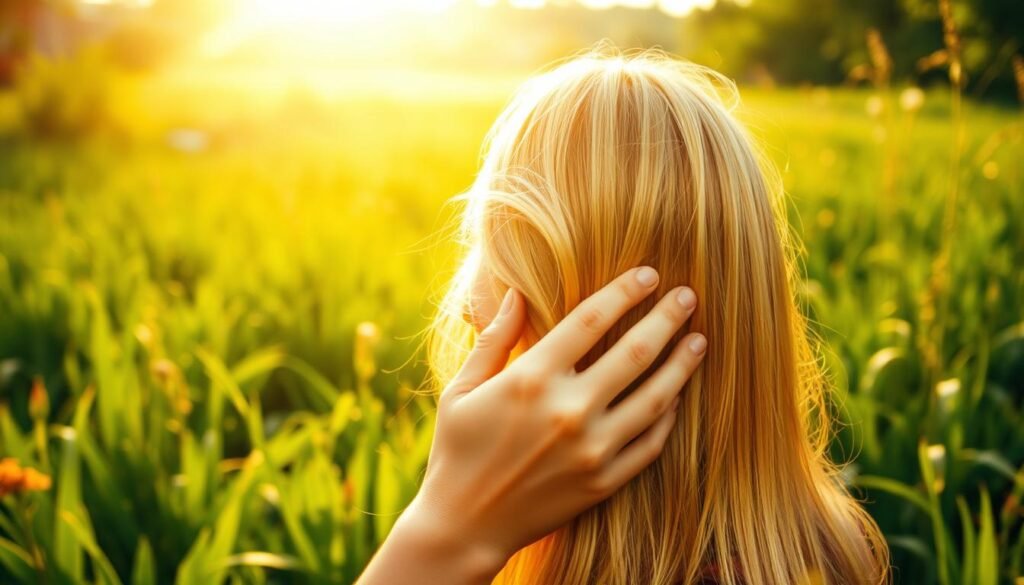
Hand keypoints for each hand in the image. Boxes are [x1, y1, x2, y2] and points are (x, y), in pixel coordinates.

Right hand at [358, 267, 705, 584]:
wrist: (464, 526)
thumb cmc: (456, 450)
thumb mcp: (462, 389)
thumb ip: (494, 339)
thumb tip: (518, 292)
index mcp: (531, 379)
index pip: (591, 319)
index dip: (624, 291)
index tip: (648, 274)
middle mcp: (568, 410)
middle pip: (635, 351)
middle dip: (667, 317)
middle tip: (688, 296)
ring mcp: (591, 449)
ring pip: (655, 397)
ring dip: (682, 364)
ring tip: (700, 340)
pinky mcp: (604, 482)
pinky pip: (650, 442)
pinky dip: (668, 416)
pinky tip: (677, 396)